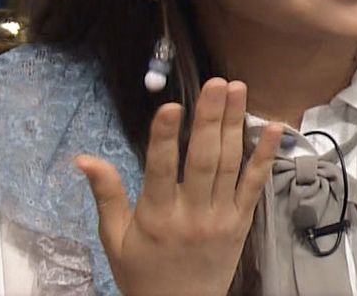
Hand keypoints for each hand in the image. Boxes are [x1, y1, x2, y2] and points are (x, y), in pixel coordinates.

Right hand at [75, 78, 283, 295]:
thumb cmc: (142, 274)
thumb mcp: (115, 239)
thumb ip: (106, 195)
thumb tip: (83, 158)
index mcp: (156, 217)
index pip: (161, 170)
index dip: (166, 137)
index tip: (171, 106)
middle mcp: (192, 214)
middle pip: (204, 160)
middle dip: (210, 118)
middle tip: (215, 83)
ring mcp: (221, 217)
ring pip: (230, 165)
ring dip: (234, 124)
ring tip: (236, 89)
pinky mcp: (242, 221)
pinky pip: (255, 184)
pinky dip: (265, 155)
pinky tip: (273, 127)